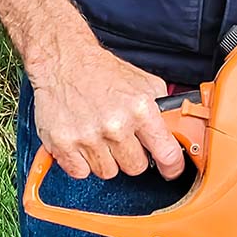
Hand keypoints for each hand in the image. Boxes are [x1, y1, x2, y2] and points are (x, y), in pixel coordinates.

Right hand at [30, 41, 184, 180]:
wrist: (64, 62)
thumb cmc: (102, 71)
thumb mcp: (142, 82)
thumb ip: (160, 108)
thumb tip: (173, 131)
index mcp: (139, 108)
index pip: (166, 151)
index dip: (171, 165)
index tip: (171, 168)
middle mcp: (115, 124)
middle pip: (135, 167)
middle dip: (132, 155)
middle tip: (122, 137)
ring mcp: (88, 137)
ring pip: (108, 172)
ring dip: (106, 158)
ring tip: (99, 134)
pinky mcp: (64, 146)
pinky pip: (81, 173)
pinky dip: (82, 162)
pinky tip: (82, 140)